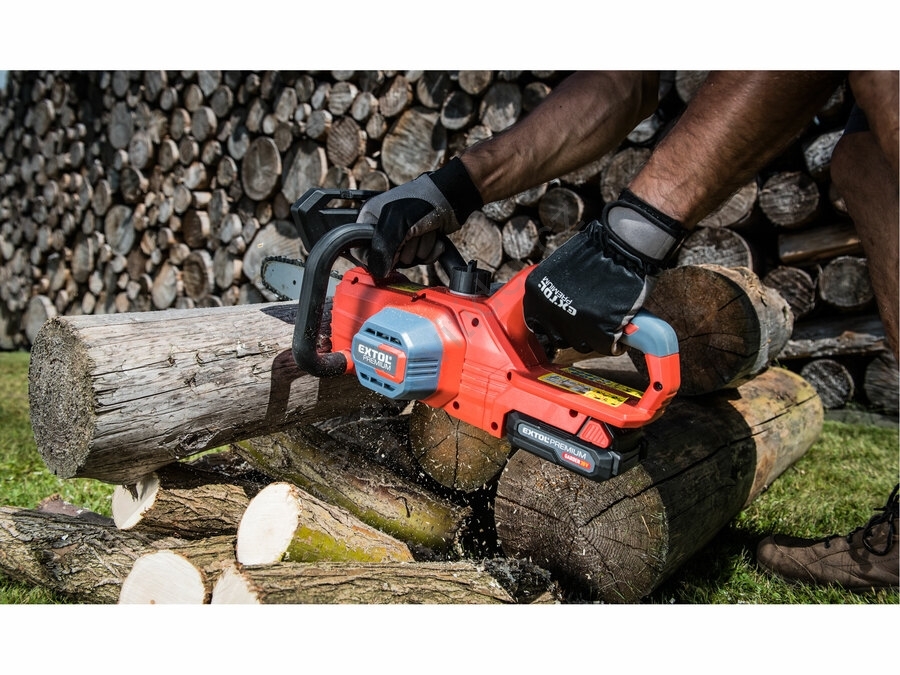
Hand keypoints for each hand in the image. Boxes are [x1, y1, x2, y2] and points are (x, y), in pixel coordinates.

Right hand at [357, 157, 482, 277]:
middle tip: (412, 233)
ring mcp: (403, 237)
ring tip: (425, 229)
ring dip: (421, 248)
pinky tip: (435, 237)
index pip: (363, 251)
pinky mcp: (420, 243)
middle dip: (406, 249)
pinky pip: (422, 259)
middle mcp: (385, 229)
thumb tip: (378, 272)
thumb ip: (383, 249)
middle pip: (389, 260)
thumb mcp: (396, 223)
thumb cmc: (422, 200)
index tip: (390, 255)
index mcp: (370, 219)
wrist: (451, 195)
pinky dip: (431, 251)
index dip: (376, 257)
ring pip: (408, 261)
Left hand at [522, 190, 686, 355]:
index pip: (538, 324)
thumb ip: (553, 291)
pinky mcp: (599, 332)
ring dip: (594, 337)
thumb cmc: (596, 251)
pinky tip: (620, 327)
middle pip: (559, 338)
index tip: (567, 323)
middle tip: (590, 321)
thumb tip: (556, 312)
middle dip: (575, 332)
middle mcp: (549, 312)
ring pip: (582, 345)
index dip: (555, 324)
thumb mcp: (559, 269)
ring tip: (607, 321)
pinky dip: (615, 340)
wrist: (623, 246)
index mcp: (536, 294)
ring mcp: (573, 324)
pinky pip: (607, 345)